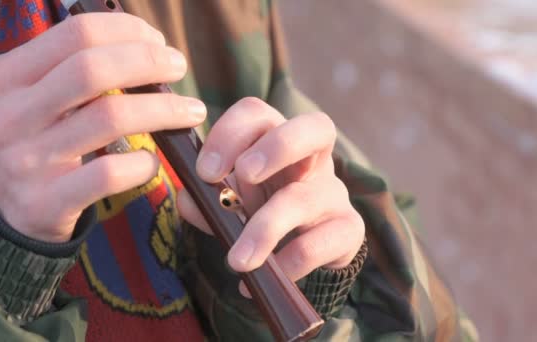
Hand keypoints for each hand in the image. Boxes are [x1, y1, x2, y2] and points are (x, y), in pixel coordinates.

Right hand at [0, 13, 206, 242]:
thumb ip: (67, 72)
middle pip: (94, 69)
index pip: (76, 34)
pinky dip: (143, 164)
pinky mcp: (46, 201)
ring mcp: (26, 160)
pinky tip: (152, 161)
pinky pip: (109, 173)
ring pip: (110, 117)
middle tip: (179, 67)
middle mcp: (10, 114)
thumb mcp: (25, 99)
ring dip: (164, 110)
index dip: (128, 32)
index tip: (158, 42)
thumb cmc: (25, 146)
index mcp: (6, 77)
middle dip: (150, 62)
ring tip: (190, 111)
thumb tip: (141, 47)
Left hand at [177, 98, 364, 293]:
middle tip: (243, 174)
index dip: (231, 134)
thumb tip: (188, 201)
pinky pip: (320, 243)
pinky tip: (261, 280)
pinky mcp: (348, 229)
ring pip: (304, 197)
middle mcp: (313, 159)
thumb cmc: (262, 212)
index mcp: (276, 140)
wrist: (304, 251)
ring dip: (265, 229)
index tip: (205, 171)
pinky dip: (287, 263)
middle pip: (314, 128)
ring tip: (237, 261)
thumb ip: (208, 200)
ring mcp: (334, 193)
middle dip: (277, 147)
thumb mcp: (232, 202)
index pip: (259, 114)